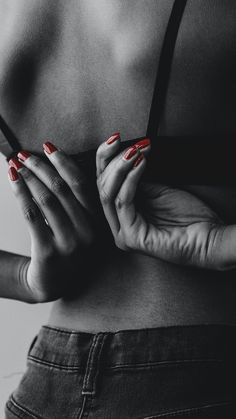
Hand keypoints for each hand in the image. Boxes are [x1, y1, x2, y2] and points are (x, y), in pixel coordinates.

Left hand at [8, 142, 93, 302]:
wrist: (53, 282)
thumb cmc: (65, 248)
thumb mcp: (80, 226)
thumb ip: (75, 201)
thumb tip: (57, 166)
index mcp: (97, 221)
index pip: (81, 184)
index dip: (64, 162)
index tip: (49, 147)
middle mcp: (87, 231)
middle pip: (62, 188)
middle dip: (41, 166)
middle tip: (25, 154)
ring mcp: (69, 242)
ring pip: (47, 199)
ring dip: (29, 177)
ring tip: (16, 165)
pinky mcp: (49, 251)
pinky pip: (32, 214)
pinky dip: (21, 193)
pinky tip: (13, 181)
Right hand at [96, 134, 235, 270]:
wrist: (207, 236)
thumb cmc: (188, 218)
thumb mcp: (157, 190)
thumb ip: (137, 180)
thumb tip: (125, 158)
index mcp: (122, 215)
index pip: (104, 183)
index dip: (106, 158)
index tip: (115, 139)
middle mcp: (118, 225)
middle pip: (102, 186)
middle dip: (112, 160)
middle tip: (126, 143)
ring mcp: (123, 232)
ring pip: (108, 193)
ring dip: (121, 167)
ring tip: (136, 151)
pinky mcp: (131, 237)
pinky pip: (124, 202)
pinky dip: (131, 179)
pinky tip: (140, 164)